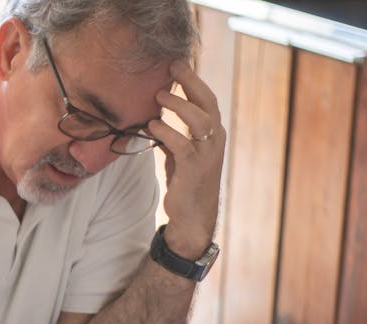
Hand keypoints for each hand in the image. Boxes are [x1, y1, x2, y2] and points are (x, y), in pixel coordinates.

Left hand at [147, 60, 225, 257]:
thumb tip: (154, 117)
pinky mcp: (194, 169)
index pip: (206, 99)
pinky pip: (181, 144)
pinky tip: (151, 126)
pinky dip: (166, 132)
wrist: (192, 215)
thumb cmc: (186, 181)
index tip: (176, 64)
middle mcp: (214, 139)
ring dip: (178, 105)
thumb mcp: (181, 153)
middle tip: (172, 68)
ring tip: (159, 96)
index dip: (193, 80)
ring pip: (199, 119)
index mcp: (212, 133)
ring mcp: (207, 154)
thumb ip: (174, 134)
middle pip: (208, 102)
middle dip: (190, 82)